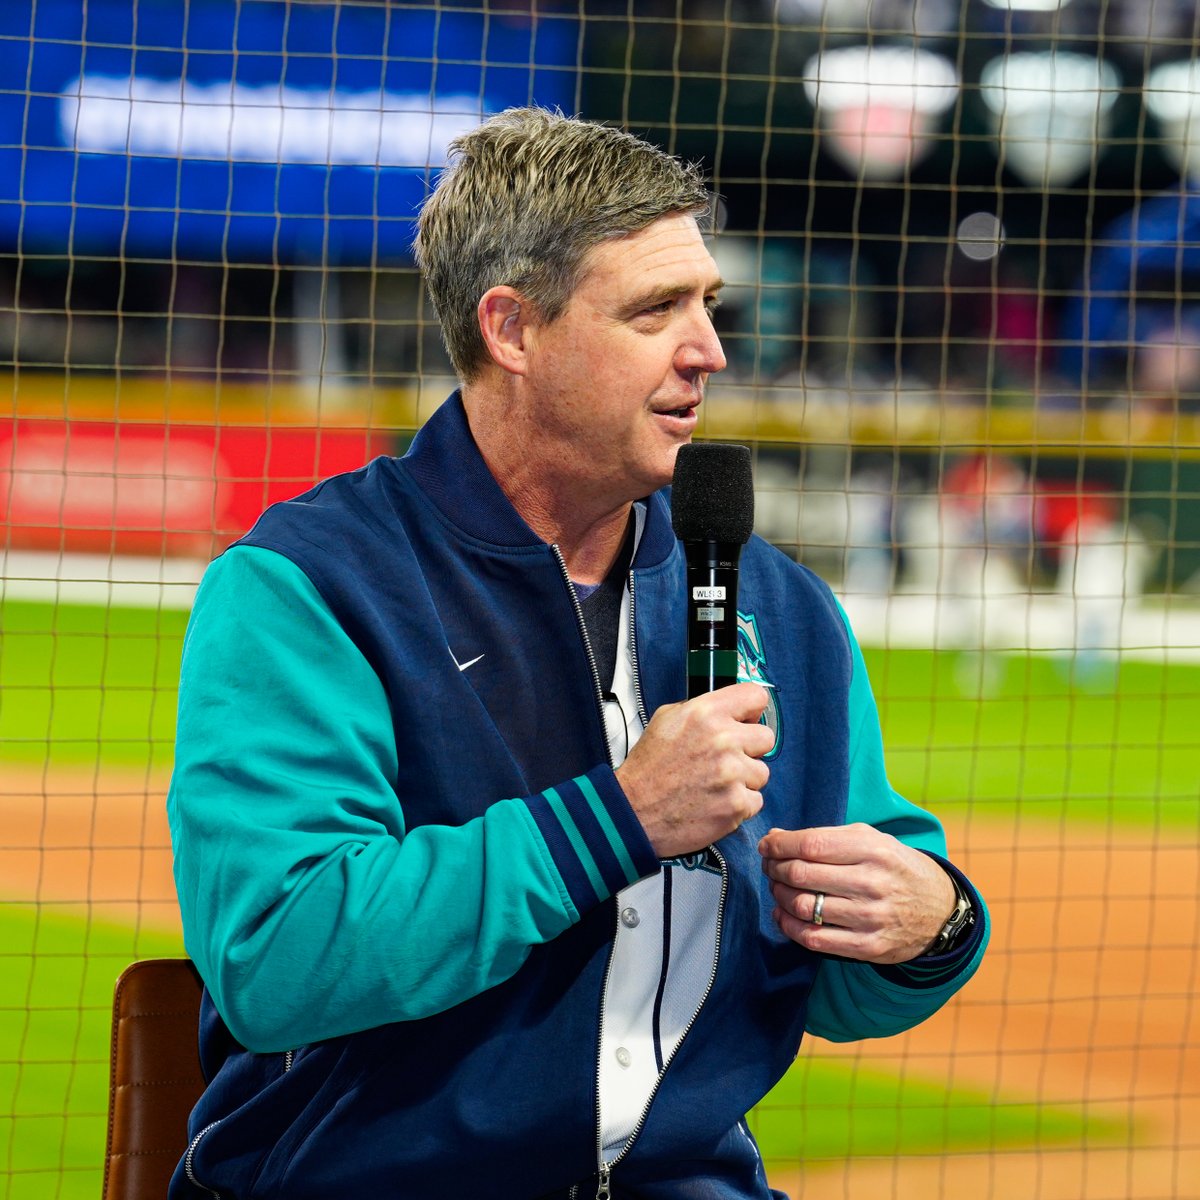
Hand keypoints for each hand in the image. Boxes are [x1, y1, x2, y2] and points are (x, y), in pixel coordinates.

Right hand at [616, 683, 774, 858]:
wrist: (633, 813)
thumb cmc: (648, 770)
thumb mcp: (666, 720)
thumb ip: (702, 710)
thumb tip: (729, 709)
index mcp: (705, 713)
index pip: (756, 696)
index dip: (751, 710)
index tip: (745, 721)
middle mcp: (722, 740)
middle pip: (766, 738)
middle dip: (749, 749)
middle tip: (726, 760)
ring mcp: (732, 774)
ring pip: (761, 772)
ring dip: (744, 780)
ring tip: (715, 785)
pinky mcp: (736, 805)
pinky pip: (755, 800)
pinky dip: (739, 805)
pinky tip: (715, 802)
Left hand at [758, 823, 956, 963]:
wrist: (940, 910)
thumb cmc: (895, 867)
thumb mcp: (871, 839)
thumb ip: (825, 836)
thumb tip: (776, 838)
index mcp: (873, 850)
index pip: (811, 845)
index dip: (780, 846)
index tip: (766, 846)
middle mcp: (872, 883)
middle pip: (801, 875)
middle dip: (775, 869)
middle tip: (769, 867)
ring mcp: (870, 918)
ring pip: (803, 906)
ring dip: (778, 895)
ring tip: (776, 888)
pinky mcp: (867, 947)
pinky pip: (814, 939)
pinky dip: (788, 926)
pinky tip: (783, 914)